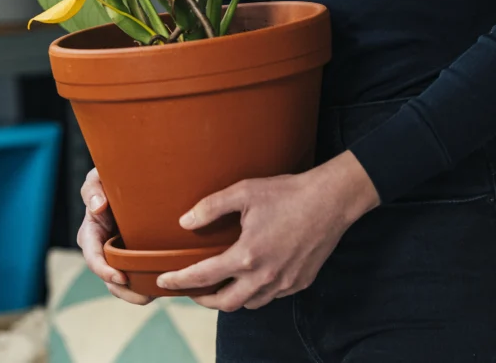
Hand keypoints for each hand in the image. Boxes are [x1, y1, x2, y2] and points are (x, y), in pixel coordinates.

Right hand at [77, 168, 153, 304]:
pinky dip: (146, 283)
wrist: (128, 180)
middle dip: (124, 291)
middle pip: (108, 278)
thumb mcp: (97, 178)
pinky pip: (137, 273)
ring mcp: (117, 254)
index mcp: (90, 234)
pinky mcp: (132, 254)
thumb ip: (93, 189)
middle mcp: (101, 249)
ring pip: (122, 283)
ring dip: (136, 293)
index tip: (121, 277)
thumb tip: (98, 207)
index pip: (92, 258)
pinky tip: (160, 286)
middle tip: (145, 296)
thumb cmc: (109, 178)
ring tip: (154, 296)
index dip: (104, 271)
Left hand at [156, 151, 379, 311]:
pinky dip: (256, 292)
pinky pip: (272, 296)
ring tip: (220, 285)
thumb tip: (184, 222)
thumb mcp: (245, 191)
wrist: (331, 200)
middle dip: (203, 300)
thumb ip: (211, 207)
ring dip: (231, 298)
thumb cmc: (287, 193)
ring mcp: (284, 283)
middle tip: (191, 290)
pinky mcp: (300, 283)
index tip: (164, 281)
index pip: (203, 276)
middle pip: (225, 303)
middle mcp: (264, 277)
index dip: (180, 280)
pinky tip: (253, 277)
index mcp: (247, 256)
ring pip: (250, 303)